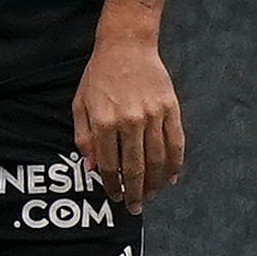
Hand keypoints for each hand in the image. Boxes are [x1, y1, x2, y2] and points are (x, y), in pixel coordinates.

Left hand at [77, 32, 185, 205]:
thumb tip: (90, 168)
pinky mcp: (171, 109)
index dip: (111, 185)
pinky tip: (171, 177)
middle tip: (135, 207)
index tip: (114, 197)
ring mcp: (153, 115)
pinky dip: (175, 163)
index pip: (109, 164)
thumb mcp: (80, 105)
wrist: (126, 47)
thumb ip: (84, 137)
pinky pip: (176, 143)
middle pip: (135, 167)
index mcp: (104, 122)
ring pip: (158, 159)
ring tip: (152, 196)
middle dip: (135, 191)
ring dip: (156, 182)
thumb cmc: (98, 77)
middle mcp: (130, 121)